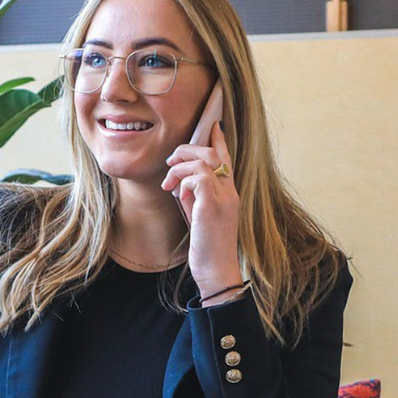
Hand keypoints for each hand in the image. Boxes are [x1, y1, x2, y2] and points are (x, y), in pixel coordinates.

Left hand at [161, 119, 242, 298]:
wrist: (217, 271)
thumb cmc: (207, 248)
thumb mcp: (199, 217)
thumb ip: (194, 198)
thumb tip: (180, 184)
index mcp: (229, 193)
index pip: (226, 158)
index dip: (219, 140)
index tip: (213, 125)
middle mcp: (230, 192)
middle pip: (212, 153)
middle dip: (187, 150)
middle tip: (169, 162)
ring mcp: (224, 198)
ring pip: (203, 161)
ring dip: (180, 167)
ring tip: (168, 183)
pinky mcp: (213, 206)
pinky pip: (198, 178)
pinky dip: (183, 181)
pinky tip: (178, 195)